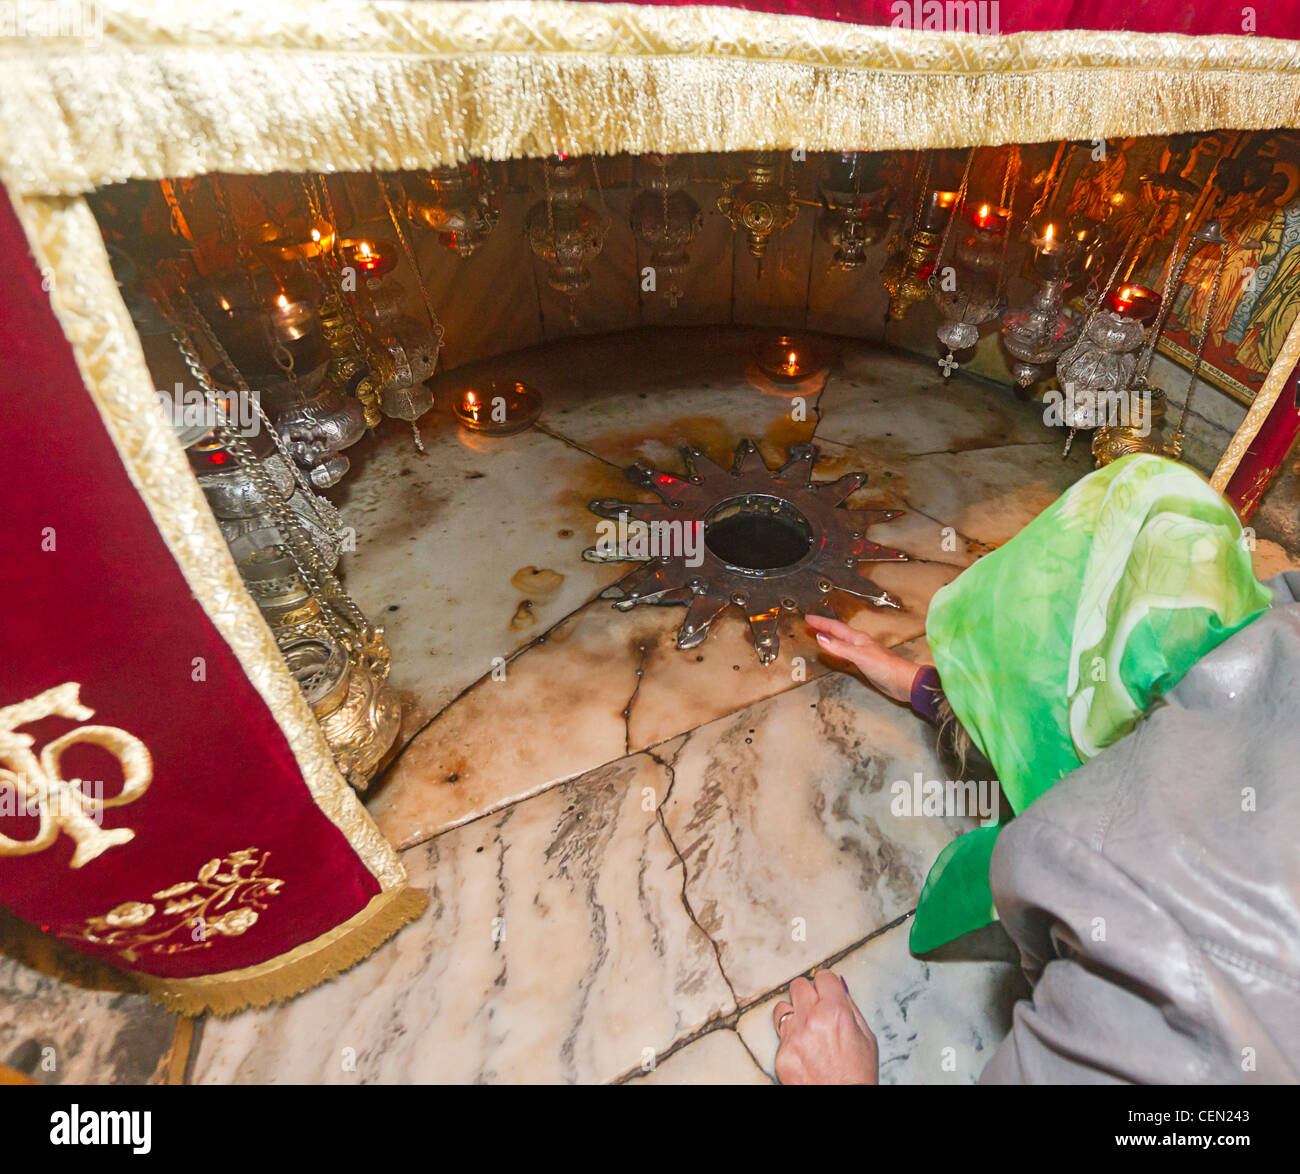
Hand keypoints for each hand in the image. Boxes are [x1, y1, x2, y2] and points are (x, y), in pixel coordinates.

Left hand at [772, 970, 878, 1084]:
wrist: (842, 1101)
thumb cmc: (858, 1076)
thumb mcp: (867, 1038)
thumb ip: (851, 1008)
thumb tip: (839, 987)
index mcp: (835, 1013)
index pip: (823, 977)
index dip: (827, 985)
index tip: (827, 991)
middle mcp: (811, 1020)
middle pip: (799, 985)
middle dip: (809, 995)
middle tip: (816, 1009)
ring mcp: (792, 1036)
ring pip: (783, 1007)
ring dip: (794, 1014)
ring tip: (806, 1030)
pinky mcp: (781, 1053)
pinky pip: (780, 1034)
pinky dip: (790, 1039)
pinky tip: (803, 1050)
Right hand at [806, 614, 919, 703]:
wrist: (902, 681)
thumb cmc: (886, 667)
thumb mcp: (859, 655)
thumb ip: (840, 647)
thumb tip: (821, 637)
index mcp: (858, 638)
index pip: (835, 627)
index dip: (821, 622)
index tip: (808, 618)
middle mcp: (859, 643)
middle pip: (837, 632)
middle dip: (823, 627)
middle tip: (810, 624)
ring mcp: (862, 653)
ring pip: (841, 641)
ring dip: (829, 638)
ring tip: (818, 635)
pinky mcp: (864, 664)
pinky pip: (845, 653)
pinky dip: (836, 651)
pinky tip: (835, 654)